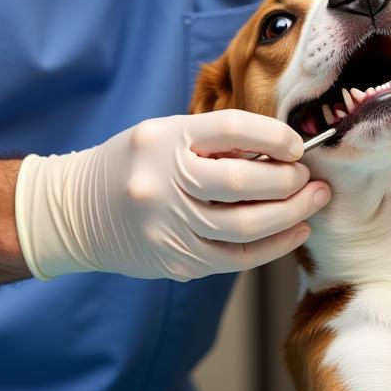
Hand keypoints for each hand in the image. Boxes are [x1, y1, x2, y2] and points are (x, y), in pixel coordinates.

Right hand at [15, 111, 330, 281]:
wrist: (76, 212)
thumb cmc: (136, 164)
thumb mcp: (167, 135)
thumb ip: (219, 141)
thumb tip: (284, 151)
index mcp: (163, 140)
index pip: (231, 129)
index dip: (274, 137)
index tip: (297, 145)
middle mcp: (162, 182)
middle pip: (242, 183)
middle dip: (289, 181)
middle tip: (310, 177)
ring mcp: (167, 227)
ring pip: (245, 227)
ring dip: (291, 214)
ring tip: (315, 200)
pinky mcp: (176, 262)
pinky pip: (236, 258)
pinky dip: (274, 246)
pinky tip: (295, 231)